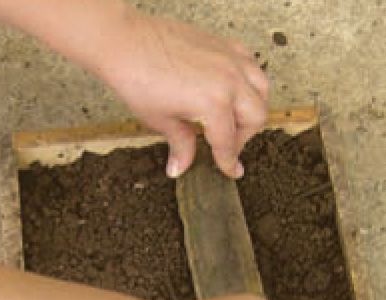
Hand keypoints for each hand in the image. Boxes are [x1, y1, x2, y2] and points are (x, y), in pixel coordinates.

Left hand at [98, 10, 268, 178]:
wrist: (125, 43)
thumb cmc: (138, 78)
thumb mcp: (161, 121)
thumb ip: (181, 145)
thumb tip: (181, 166)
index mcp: (214, 102)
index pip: (228, 141)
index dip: (229, 161)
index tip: (231, 170)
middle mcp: (229, 79)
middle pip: (256, 115)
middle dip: (245, 137)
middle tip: (227, 146)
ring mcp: (229, 58)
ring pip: (261, 88)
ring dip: (252, 107)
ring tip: (234, 119)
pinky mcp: (223, 44)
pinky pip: (250, 63)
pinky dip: (248, 79)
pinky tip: (233, 88)